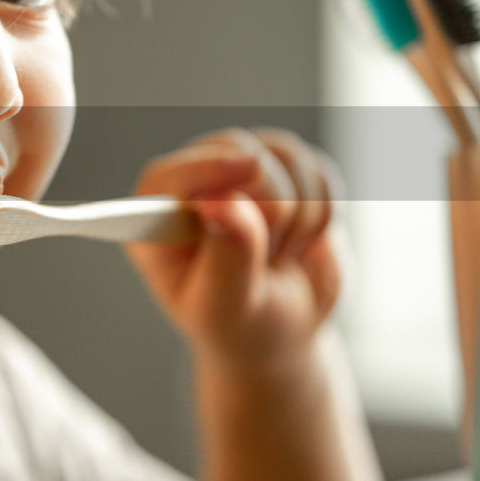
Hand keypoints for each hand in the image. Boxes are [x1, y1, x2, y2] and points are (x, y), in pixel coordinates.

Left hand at [124, 127, 349, 369]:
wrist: (280, 328)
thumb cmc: (239, 323)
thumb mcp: (226, 308)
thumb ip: (225, 257)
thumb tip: (219, 200)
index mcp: (155, 221)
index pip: (168, 178)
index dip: (206, 168)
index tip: (250, 169)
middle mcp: (190, 183)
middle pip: (236, 152)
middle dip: (272, 209)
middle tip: (267, 259)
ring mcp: (236, 168)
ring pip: (284, 155)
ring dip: (300, 214)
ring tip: (278, 254)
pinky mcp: (280, 168)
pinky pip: (317, 169)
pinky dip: (325, 209)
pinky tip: (302, 239)